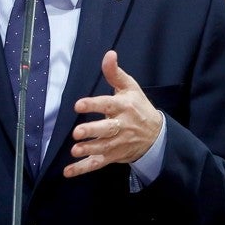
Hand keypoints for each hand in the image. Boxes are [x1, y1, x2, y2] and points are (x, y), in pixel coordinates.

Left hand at [67, 50, 161, 177]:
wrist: (156, 136)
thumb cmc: (139, 107)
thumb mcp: (130, 88)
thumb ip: (115, 73)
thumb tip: (109, 54)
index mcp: (124, 107)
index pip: (108, 105)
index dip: (93, 105)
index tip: (79, 105)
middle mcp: (122, 125)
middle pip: (107, 129)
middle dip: (92, 132)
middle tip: (77, 132)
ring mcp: (118, 143)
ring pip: (103, 148)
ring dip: (89, 150)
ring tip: (75, 150)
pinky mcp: (113, 156)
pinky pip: (97, 164)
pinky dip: (82, 168)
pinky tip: (68, 171)